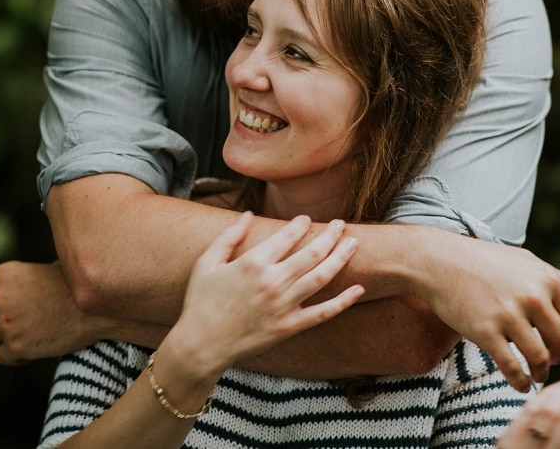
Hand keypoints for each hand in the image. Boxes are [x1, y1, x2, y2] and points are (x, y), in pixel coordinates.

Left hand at [0, 260, 108, 364]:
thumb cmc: (75, 288)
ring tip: (36, 336)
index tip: (32, 304)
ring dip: (10, 339)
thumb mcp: (47, 269)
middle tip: (38, 320)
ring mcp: (4, 323)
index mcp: (5, 274)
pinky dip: (17, 356)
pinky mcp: (14, 346)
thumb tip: (25, 291)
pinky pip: (3, 357)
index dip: (13, 300)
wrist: (94, 307)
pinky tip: (36, 348)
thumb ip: (27, 280)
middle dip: (11, 319)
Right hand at [163, 214, 364, 383]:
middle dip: (330, 235)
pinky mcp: (289, 328)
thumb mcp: (207, 262)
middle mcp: (272, 282)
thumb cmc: (200, 301)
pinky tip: (359, 290)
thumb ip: (229, 235)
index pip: (286, 236)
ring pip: (321, 277)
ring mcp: (283, 306)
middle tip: (342, 224)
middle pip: (312, 252)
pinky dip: (343, 301)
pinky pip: (323, 313)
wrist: (201, 345)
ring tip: (353, 243)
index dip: (300, 224)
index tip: (306, 219)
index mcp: (253, 263)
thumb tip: (248, 214)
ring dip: (341, 257)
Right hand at [415, 236, 559, 391]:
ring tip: (535, 374)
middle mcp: (532, 296)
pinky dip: (520, 383)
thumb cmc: (486, 261)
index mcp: (547, 279)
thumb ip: (559, 279)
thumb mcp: (526, 262)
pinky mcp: (486, 332)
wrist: (440, 261)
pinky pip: (512, 368)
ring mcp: (509, 315)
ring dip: (541, 373)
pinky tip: (519, 384)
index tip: (559, 341)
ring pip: (541, 359)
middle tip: (549, 360)